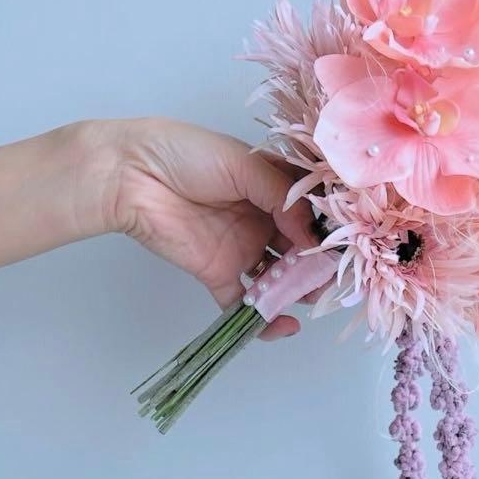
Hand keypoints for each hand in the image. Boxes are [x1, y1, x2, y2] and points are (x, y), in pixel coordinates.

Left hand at [88, 117, 318, 339]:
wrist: (131, 174)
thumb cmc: (186, 154)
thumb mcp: (245, 164)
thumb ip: (283, 197)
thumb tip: (312, 234)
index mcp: (273, 187)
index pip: (312, 211)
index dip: (330, 226)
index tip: (346, 239)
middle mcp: (263, 220)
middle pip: (301, 249)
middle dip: (319, 264)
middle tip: (332, 274)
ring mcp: (242, 248)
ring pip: (279, 278)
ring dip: (297, 290)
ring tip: (310, 295)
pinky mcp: (218, 273)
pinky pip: (245, 303)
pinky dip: (264, 320)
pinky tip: (284, 324)